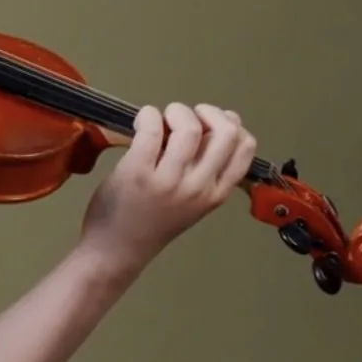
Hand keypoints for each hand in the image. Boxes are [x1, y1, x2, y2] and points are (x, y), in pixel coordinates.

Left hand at [77, 103, 254, 275]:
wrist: (117, 250)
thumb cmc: (151, 221)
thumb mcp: (192, 200)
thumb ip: (203, 169)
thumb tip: (207, 128)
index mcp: (216, 193)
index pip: (245, 148)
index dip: (230, 124)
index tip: (209, 122)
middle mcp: (199, 187)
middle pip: (226, 132)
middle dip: (207, 112)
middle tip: (184, 116)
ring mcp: (169, 181)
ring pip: (189, 128)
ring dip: (175, 111)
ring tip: (161, 118)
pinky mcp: (138, 172)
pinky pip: (152, 129)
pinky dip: (148, 115)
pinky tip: (142, 121)